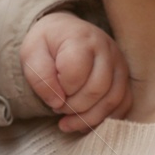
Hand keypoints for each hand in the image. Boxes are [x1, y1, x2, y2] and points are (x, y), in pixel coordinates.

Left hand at [20, 11, 131, 132]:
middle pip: (97, 89)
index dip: (61, 91)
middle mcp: (106, 49)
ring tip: (68, 122)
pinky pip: (124, 104)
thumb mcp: (31, 55)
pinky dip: (105, 118)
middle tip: (57, 108)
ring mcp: (119, 63)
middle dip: (74, 107)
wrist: (64, 32)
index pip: (75, 74)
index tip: (50, 93)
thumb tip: (57, 103)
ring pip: (113, 99)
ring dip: (89, 118)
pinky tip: (85, 123)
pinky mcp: (124, 77)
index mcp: (80, 39)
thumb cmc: (47, 44)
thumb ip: (39, 78)